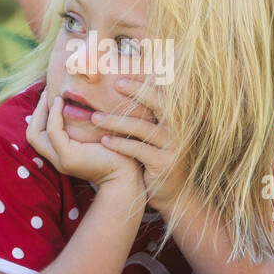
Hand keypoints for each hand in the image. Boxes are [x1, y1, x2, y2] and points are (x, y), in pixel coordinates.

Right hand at [26, 91, 143, 190]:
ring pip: (36, 134)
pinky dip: (54, 115)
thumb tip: (77, 101)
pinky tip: (60, 102)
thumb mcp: (94, 135)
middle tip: (47, 91)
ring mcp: (61, 160)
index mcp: (62, 155)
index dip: (40, 115)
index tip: (50, 96)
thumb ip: (82, 125)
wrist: (128, 174)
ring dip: (42, 111)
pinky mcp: (69, 157)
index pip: (39, 135)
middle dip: (37, 111)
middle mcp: (57, 160)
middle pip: (32, 134)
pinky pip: (53, 132)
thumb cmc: (118, 151)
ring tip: (51, 94)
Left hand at [92, 78, 187, 213]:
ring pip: (142, 127)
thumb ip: (150, 118)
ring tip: (95, 117)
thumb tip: (128, 94)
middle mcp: (179, 129)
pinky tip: (104, 141)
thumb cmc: (160, 160)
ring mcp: (174, 146)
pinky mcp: (164, 163)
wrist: (175, 194)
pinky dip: (120, 144)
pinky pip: (138, 149)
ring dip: (116, 121)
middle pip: (159, 104)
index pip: (161, 96)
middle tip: (115, 84)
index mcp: (177, 120)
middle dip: (137, 92)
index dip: (142, 86)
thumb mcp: (158, 136)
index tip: (119, 80)